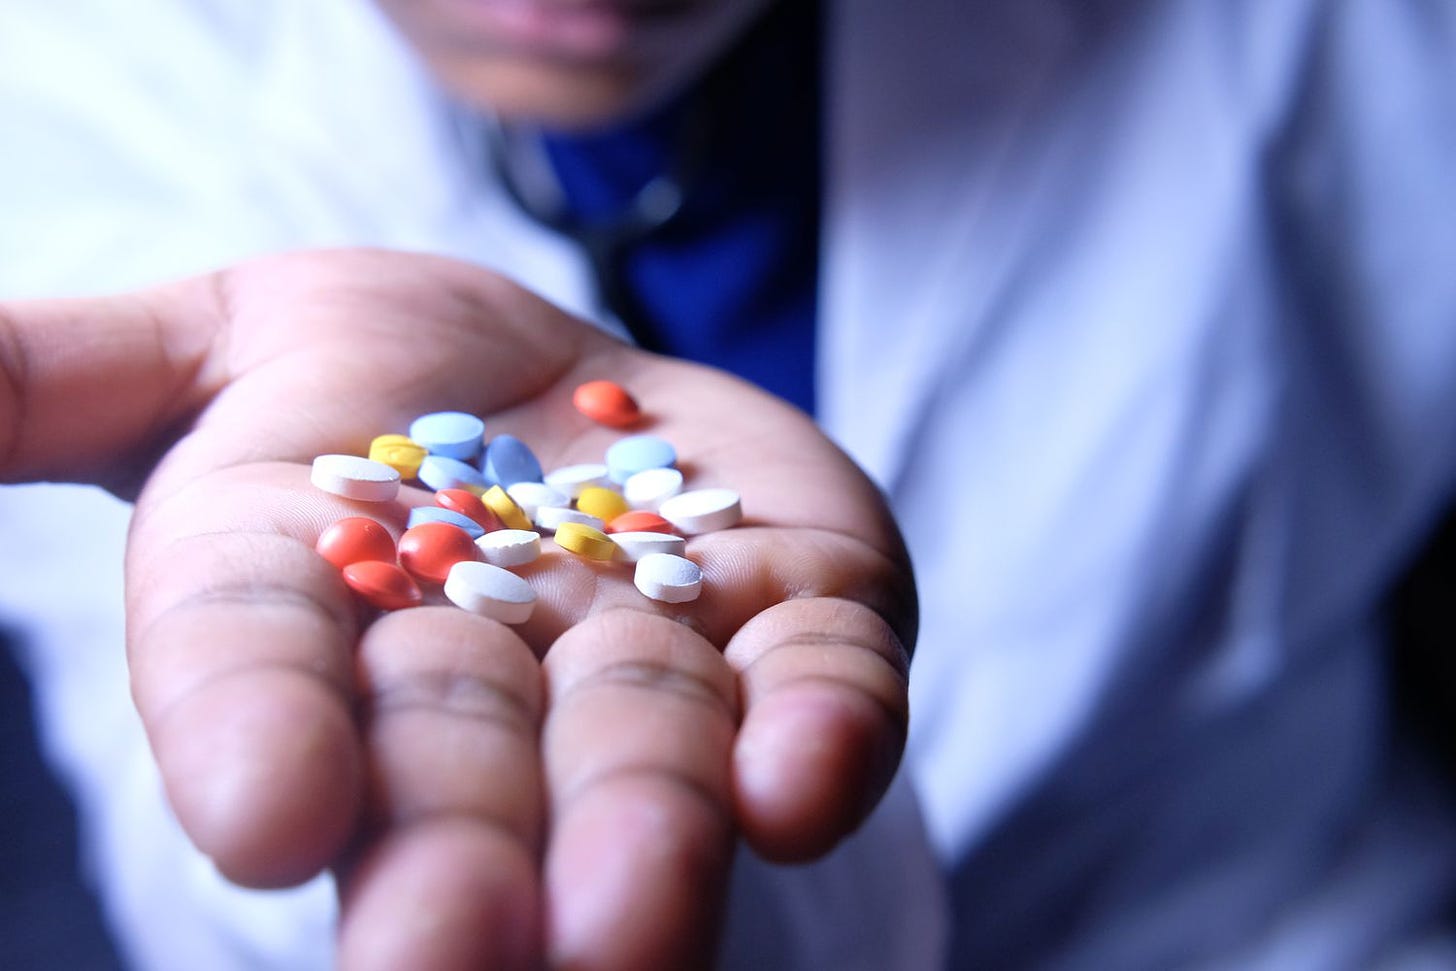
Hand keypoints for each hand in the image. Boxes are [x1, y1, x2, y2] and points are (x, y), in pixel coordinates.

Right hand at [0, 249, 914, 968]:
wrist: (558, 374)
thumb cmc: (359, 379)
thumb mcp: (200, 351)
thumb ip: (54, 381)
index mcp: (314, 610)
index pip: (257, 673)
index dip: (253, 735)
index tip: (264, 817)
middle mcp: (480, 669)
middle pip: (459, 770)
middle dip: (455, 864)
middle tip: (452, 959)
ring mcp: (651, 652)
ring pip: (645, 756)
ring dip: (643, 837)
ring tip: (632, 925)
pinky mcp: (799, 614)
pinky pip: (821, 688)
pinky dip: (817, 734)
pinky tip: (801, 780)